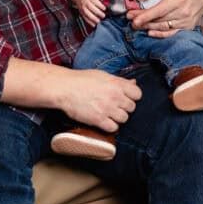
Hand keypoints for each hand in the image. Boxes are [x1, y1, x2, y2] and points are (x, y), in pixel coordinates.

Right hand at [1, 59, 141, 132]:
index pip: (138, 94)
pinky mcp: (98, 120)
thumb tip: (133, 83)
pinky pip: (113, 128)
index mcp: (117, 83)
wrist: (64, 88)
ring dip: (117, 118)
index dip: (133, 97)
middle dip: (124, 108)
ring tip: (108, 114)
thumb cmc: (82, 80)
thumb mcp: (103, 75)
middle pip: (132, 108)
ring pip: (124, 119)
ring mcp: (107, 108)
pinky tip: (103, 121)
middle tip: (114, 106)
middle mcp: (115, 96)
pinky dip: (110, 126)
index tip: (125, 98)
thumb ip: (120, 81)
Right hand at [70, 0, 108, 26]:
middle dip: (97, 12)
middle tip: (103, 15)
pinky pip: (85, 17)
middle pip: (91, 8)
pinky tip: (94, 25)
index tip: (104, 8)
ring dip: (93, 18)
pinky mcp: (81, 12)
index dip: (100, 5)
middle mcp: (86, 2)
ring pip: (87, 13)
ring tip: (98, 21)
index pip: (94, 1)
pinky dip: (89, 22)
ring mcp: (83, 8)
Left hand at [126, 0, 202, 37]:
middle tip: (130, 20)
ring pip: (163, 27)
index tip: (131, 17)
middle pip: (159, 19)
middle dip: (143, 20)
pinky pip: (171, 33)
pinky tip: (150, 32)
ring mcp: (185, 21)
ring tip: (137, 25)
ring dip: (148, 27)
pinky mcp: (186, 27)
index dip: (144, 15)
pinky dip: (160, 34)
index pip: (158, 10)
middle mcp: (183, 12)